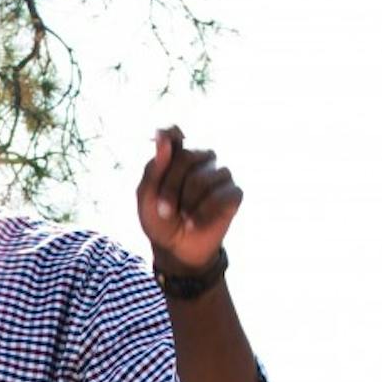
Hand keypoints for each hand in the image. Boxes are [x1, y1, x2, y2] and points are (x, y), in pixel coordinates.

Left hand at [136, 126, 242, 273]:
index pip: (174, 133)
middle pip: (187, 157)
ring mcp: (220, 175)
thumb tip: (163, 137)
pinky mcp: (234, 194)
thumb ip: (153, 169)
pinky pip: (222, 196)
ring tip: (183, 219)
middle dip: (171, 187)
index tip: (165, 140)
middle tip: (164, 211)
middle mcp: (201, 159)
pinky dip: (205, 214)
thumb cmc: (160, 220)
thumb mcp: (147, 198)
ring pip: (204, 179)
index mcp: (176, 156)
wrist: (177, 249)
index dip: (170, 134)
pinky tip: (195, 224)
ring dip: (188, 204)